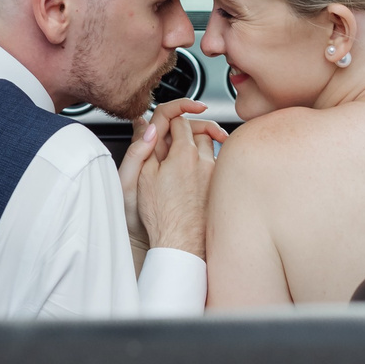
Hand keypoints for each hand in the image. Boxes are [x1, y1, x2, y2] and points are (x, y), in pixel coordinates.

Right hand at [134, 106, 226, 256]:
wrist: (181, 243)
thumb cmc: (161, 214)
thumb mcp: (143, 176)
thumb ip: (146, 146)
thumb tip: (146, 125)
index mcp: (184, 153)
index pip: (179, 121)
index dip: (169, 120)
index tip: (166, 125)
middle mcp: (204, 160)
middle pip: (199, 130)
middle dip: (188, 129)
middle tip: (178, 136)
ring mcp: (215, 174)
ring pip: (211, 146)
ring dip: (200, 145)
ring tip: (186, 156)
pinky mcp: (221, 187)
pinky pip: (217, 165)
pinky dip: (207, 164)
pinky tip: (196, 175)